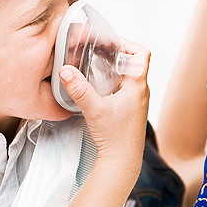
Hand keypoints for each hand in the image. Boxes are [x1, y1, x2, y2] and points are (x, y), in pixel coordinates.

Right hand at [59, 40, 149, 171]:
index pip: (141, 54)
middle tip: (97, 50)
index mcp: (138, 86)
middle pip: (133, 62)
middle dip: (116, 53)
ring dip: (114, 66)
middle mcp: (141, 92)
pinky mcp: (130, 109)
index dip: (127, 44)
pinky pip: (125, 87)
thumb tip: (65, 70)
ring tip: (96, 63)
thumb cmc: (116, 139)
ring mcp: (137, 101)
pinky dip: (113, 80)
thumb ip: (79, 89)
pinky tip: (98, 84)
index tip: (109, 44)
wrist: (122, 162)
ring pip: (129, 74)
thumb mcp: (94, 110)